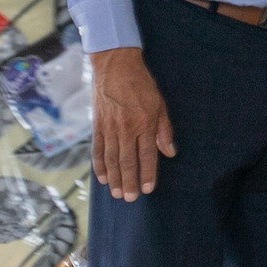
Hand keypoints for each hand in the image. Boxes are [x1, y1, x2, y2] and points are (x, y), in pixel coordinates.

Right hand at [91, 48, 175, 201]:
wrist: (115, 68)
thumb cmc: (142, 85)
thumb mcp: (160, 104)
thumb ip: (164, 130)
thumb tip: (169, 152)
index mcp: (143, 123)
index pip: (146, 154)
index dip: (147, 173)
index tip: (148, 189)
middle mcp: (125, 128)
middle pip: (127, 161)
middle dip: (129, 181)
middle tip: (130, 198)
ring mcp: (108, 128)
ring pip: (112, 159)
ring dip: (114, 178)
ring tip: (117, 193)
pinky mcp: (97, 126)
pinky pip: (98, 149)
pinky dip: (100, 165)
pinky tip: (102, 177)